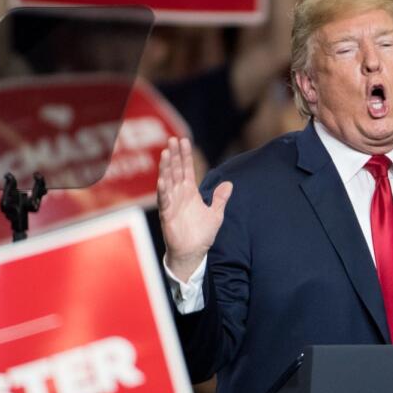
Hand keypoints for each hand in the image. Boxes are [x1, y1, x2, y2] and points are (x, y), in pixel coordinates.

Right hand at [158, 137, 231, 281]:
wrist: (193, 253)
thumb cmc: (201, 234)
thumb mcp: (216, 214)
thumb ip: (221, 199)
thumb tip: (229, 184)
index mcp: (190, 192)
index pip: (187, 169)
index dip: (185, 155)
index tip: (184, 140)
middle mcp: (179, 195)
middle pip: (176, 171)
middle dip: (174, 155)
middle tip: (172, 139)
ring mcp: (172, 204)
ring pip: (168, 182)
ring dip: (166, 168)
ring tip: (166, 154)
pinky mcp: (167, 215)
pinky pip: (164, 201)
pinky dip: (163, 191)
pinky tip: (162, 180)